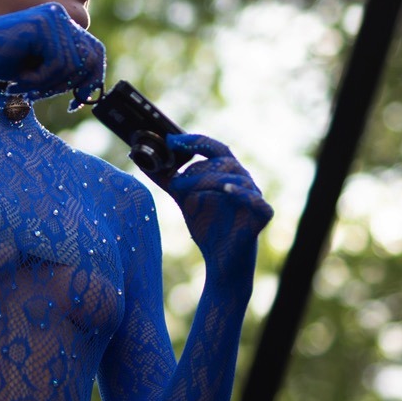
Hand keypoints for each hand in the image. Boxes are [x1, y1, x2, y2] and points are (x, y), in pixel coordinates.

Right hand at [0, 3, 105, 100]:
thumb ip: (66, 73)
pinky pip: (58, 64)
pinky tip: (19, 79)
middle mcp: (59, 15)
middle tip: (43, 94)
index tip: (79, 103)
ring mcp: (52, 16)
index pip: (94, 51)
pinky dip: (40, 80)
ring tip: (24, 85)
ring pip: (73, 65)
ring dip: (49, 84)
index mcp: (60, 23)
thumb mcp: (41, 70)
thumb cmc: (1, 64)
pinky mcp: (43, 24)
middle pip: (89, 57)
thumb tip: (92, 92)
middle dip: (70, 84)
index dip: (93, 78)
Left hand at [161, 133, 272, 257]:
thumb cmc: (206, 225)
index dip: (195, 141)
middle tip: (175, 178)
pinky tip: (226, 190)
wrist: (221, 260)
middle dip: (197, 167)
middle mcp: (243, 180)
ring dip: (208, 179)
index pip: (214, 148)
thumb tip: (138, 158)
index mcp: (227, 172)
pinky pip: (255, 200)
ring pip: (236, 177)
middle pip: (223, 161)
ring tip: (184, 187)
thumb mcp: (183, 198)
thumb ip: (166, 178)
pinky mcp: (263, 214)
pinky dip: (241, 193)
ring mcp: (255, 195)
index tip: (171, 140)